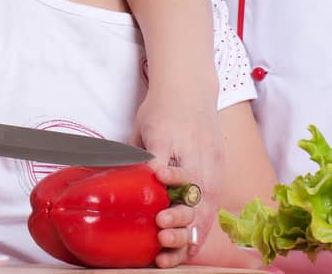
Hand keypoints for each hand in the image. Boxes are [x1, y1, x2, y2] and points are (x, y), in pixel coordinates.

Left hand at [137, 89, 222, 267]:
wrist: (191, 88)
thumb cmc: (160, 109)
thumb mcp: (141, 126)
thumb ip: (133, 156)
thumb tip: (111, 185)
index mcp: (167, 134)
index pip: (165, 159)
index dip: (161, 176)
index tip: (154, 185)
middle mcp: (193, 149)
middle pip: (193, 186)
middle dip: (179, 211)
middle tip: (160, 224)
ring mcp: (210, 161)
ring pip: (206, 201)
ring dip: (189, 227)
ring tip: (168, 243)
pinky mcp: (220, 169)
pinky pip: (214, 202)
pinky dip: (201, 225)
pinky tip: (187, 244)